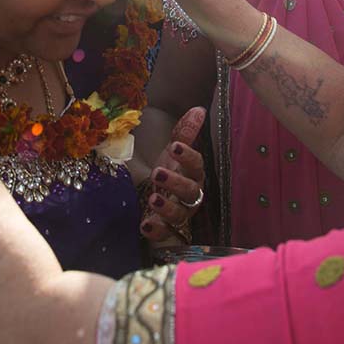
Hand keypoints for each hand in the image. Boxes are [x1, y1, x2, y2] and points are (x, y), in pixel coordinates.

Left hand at [140, 107, 206, 242]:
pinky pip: (165, 234)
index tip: (174, 146)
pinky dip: (156, 231)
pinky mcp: (165, 229)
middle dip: (176, 182)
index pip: (197, 164)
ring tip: (152, 198)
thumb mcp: (171, 150)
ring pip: (180, 214)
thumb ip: (184, 132)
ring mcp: (179, 213)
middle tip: (157, 172)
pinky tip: (144, 225)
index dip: (188, 155)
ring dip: (167, 208)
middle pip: (191, 191)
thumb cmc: (167, 169)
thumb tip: (199, 110)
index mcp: (192, 173)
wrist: (151, 194)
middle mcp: (189, 194)